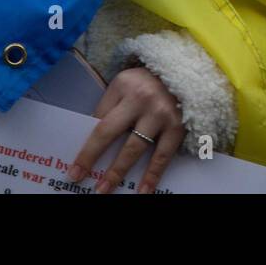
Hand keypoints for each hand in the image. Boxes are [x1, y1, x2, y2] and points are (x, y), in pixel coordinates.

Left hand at [68, 65, 184, 193]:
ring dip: (117, 171)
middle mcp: (140, 97)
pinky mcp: (177, 126)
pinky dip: (152, 175)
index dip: (85, 142)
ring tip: (104, 189)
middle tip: (76, 177)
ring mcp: (160, 112)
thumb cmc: (151, 83)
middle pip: (108, 131)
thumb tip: (95, 141)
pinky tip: (144, 190)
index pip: (98, 118)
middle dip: (91, 156)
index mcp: (123, 84)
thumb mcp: (128, 85)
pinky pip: (162, 156)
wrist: (191, 74)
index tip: (74, 164)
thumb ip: (113, 107)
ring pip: (134, 148)